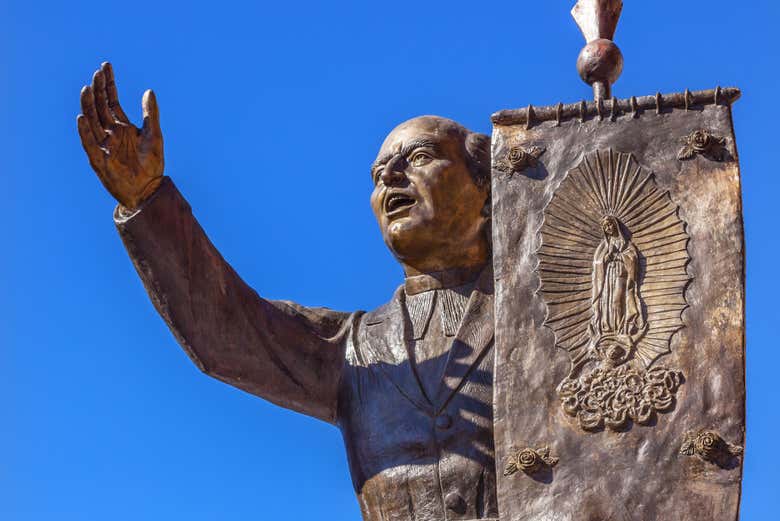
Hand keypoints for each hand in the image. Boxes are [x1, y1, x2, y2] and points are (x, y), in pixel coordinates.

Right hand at [77, 62, 163, 209]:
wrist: (149, 190)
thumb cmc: (152, 164)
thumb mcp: (154, 135)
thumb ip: (151, 114)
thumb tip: (149, 90)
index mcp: (122, 126)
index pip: (111, 100)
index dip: (108, 84)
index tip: (106, 66)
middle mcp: (110, 133)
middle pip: (100, 107)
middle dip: (98, 90)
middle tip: (97, 72)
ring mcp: (103, 145)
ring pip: (92, 121)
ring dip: (88, 106)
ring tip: (87, 89)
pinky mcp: (98, 160)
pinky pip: (89, 144)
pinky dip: (85, 132)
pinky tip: (82, 118)